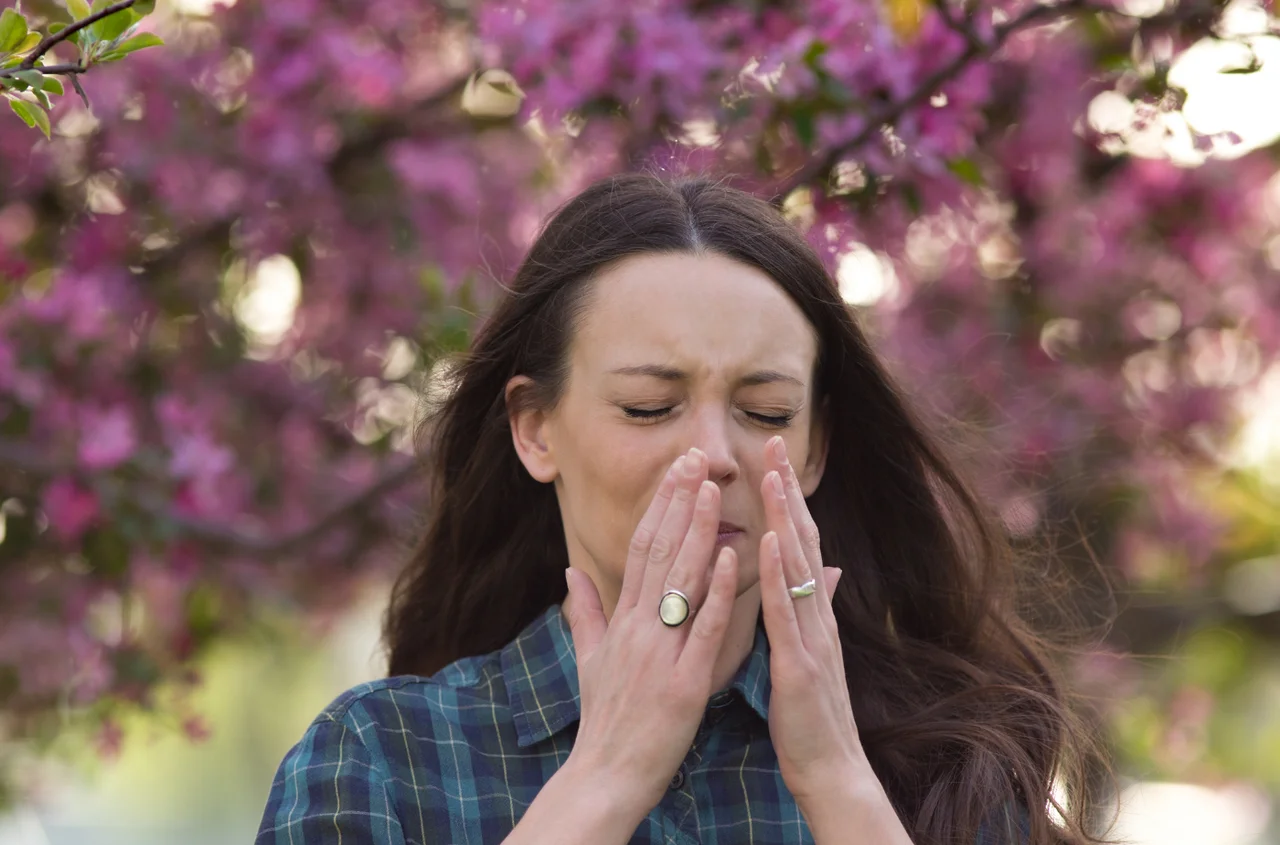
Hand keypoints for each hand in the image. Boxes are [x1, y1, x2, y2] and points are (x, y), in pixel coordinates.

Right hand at [561, 447, 739, 818]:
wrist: (606, 776)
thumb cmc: (604, 719)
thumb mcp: (589, 660)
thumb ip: (584, 612)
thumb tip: (570, 571)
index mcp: (621, 619)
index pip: (641, 547)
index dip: (660, 505)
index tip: (679, 469)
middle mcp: (637, 627)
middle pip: (659, 551)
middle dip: (680, 501)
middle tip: (698, 457)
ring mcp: (659, 652)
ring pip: (681, 580)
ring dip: (699, 531)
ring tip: (713, 488)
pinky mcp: (683, 682)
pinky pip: (704, 630)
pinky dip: (718, 593)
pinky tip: (733, 558)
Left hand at [757, 436, 867, 804]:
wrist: (830, 770)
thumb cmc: (810, 715)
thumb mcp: (813, 653)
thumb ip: (816, 608)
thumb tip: (831, 568)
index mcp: (811, 613)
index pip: (798, 545)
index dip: (786, 501)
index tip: (769, 458)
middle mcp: (816, 616)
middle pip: (803, 542)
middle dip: (787, 492)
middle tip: (771, 444)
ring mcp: (813, 637)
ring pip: (798, 568)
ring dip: (785, 519)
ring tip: (771, 476)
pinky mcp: (802, 664)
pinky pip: (787, 613)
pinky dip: (777, 575)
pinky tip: (767, 543)